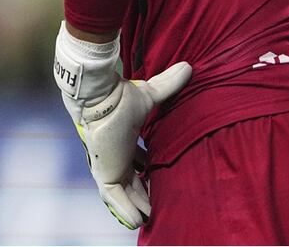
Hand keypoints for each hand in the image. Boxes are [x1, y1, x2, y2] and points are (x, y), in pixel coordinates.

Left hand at [62, 62, 191, 228]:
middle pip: (131, 179)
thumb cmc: (120, 96)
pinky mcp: (105, 173)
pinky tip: (138, 221)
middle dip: (143, 192)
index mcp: (124, 140)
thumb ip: (168, 84)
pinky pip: (115, 199)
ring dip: (137, 204)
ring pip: (124, 192)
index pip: (134, 160)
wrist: (101, 97)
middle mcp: (117, 154)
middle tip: (157, 205)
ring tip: (151, 217)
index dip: (144, 170)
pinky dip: (125, 210)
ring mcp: (109, 165)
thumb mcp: (149, 95)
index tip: (155, 176)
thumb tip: (188, 66)